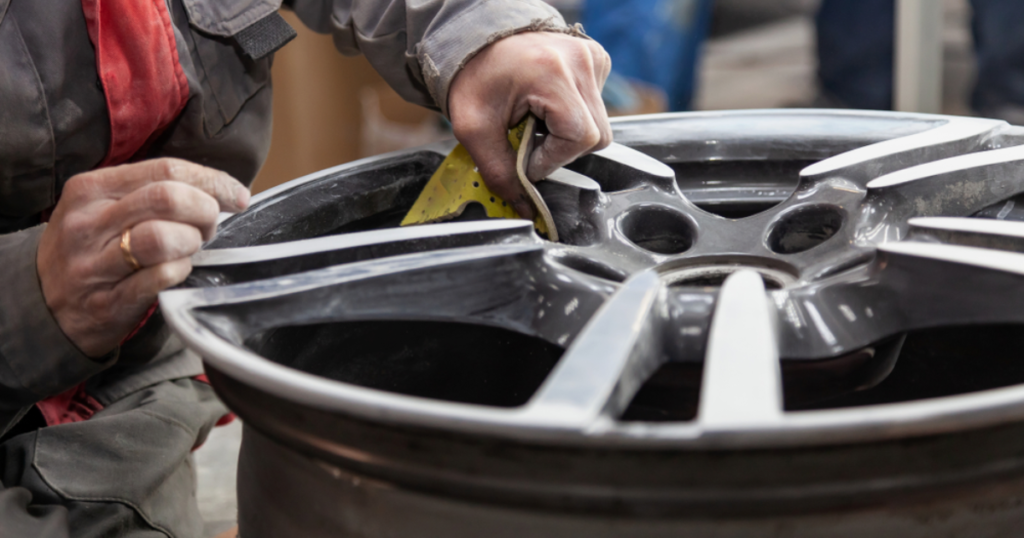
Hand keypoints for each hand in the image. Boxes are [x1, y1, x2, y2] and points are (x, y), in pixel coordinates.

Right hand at [37, 158, 249, 357]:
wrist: (43, 305)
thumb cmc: (90, 249)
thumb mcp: (103, 208)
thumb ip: (150, 192)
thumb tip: (218, 189)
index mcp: (91, 189)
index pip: (165, 169)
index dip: (211, 181)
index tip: (236, 195)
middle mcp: (89, 223)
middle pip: (167, 198)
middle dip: (204, 211)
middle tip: (209, 227)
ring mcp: (94, 264)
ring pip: (162, 238)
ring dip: (191, 242)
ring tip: (190, 248)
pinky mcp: (107, 301)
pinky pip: (159, 278)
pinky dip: (179, 271)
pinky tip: (177, 270)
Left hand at [448, 32, 612, 218]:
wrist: (476, 40)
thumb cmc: (474, 77)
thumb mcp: (475, 130)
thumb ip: (499, 172)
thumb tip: (524, 207)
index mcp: (551, 73)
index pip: (578, 138)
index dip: (553, 159)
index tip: (526, 159)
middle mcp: (579, 62)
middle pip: (597, 136)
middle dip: (562, 150)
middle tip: (530, 142)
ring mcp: (591, 58)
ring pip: (601, 125)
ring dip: (569, 134)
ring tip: (537, 121)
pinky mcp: (596, 60)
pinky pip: (597, 105)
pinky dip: (575, 115)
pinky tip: (549, 106)